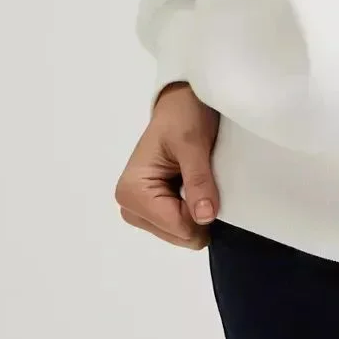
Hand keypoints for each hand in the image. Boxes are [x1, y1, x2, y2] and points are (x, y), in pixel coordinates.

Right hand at [114, 82, 220, 249]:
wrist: (182, 103)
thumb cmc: (184, 115)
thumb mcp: (194, 143)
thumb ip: (199, 180)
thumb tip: (204, 217)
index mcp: (132, 191)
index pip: (177, 226)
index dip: (201, 211)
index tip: (208, 183)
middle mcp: (129, 206)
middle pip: (179, 235)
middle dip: (198, 212)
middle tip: (201, 177)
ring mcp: (140, 211)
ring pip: (182, 234)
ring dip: (196, 209)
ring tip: (195, 178)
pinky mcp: (152, 210)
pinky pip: (181, 225)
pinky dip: (194, 208)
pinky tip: (192, 186)